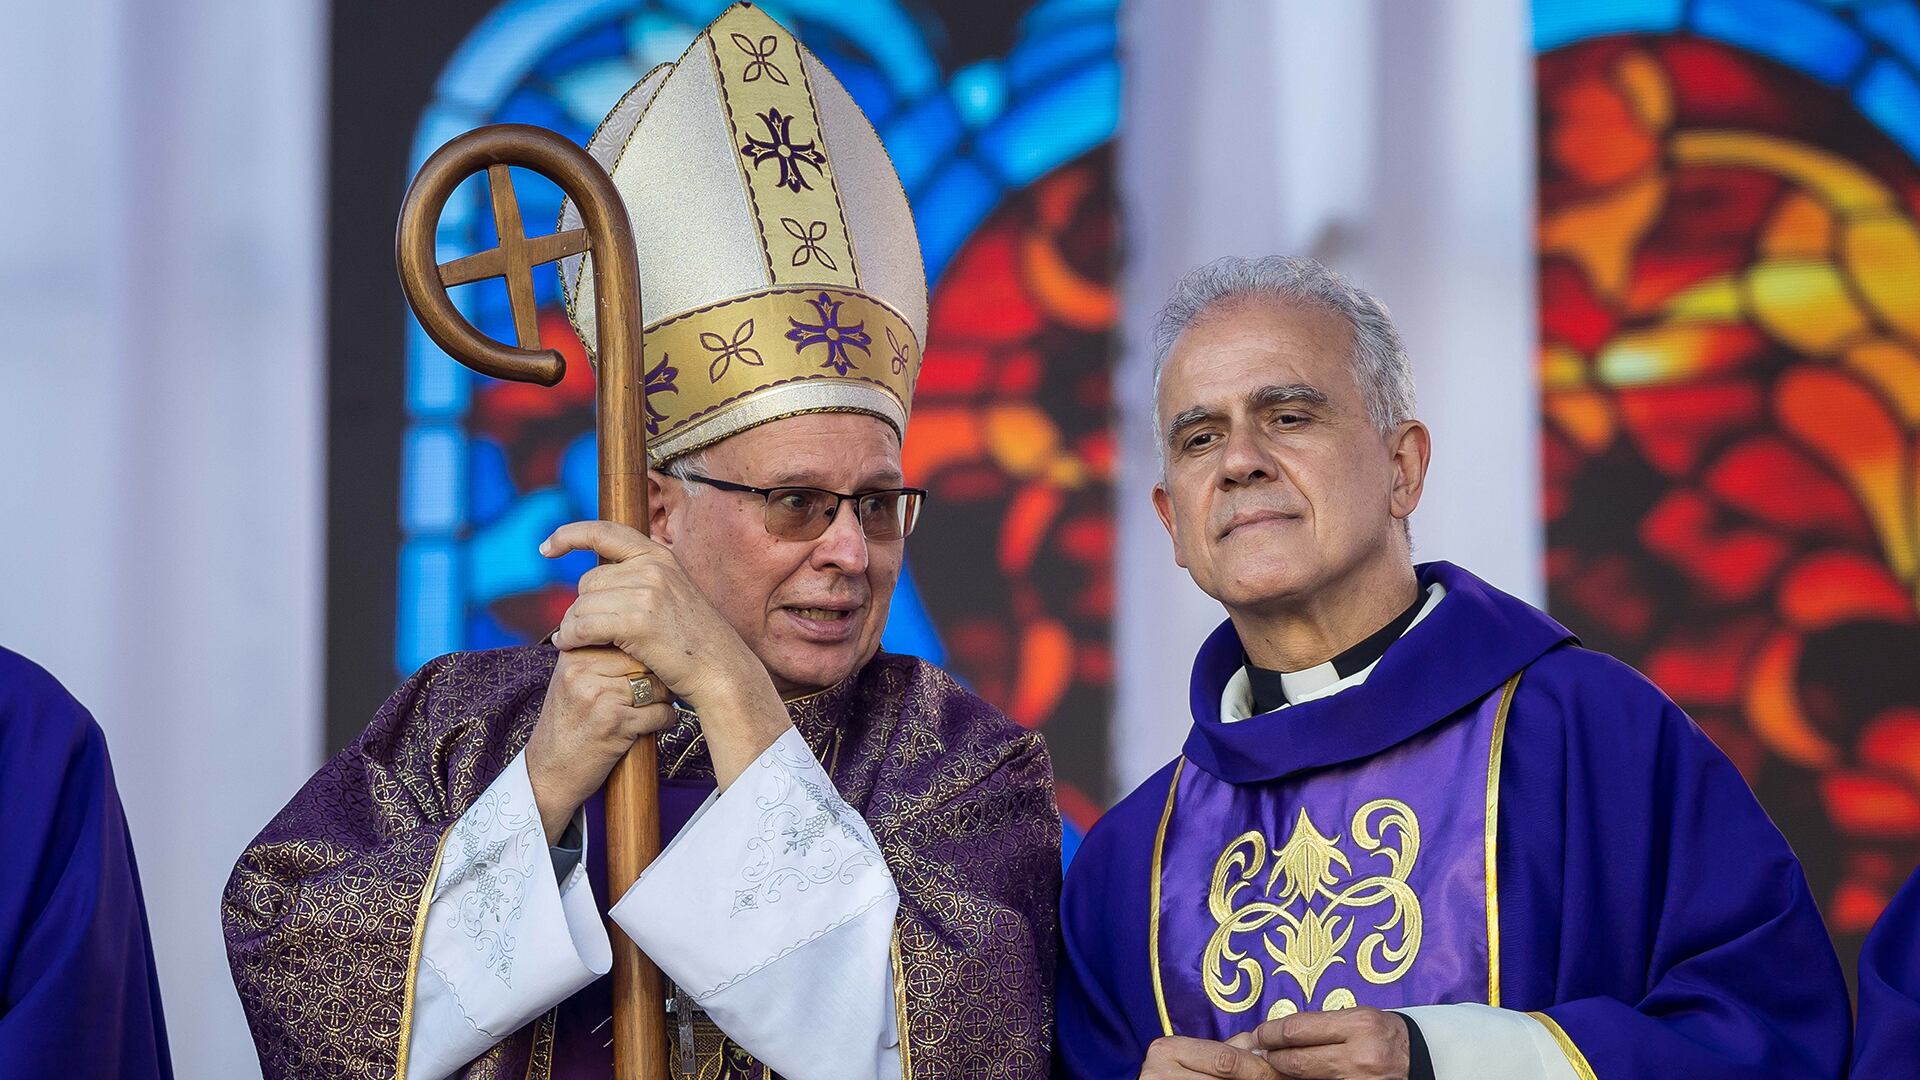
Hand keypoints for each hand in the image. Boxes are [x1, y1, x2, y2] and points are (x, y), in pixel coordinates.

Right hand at [524, 645, 677, 842]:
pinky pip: (660, 712)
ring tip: (658, 705)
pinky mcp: (615, 723)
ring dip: (666, 697)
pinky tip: (657, 724)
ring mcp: (599, 696)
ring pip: (656, 684)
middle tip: (663, 686)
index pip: (625, 636)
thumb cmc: (566, 724)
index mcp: (573, 654)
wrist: (547, 772)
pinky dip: (666, 720)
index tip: (651, 663)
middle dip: (659, 674)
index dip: (645, 651)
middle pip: (644, 659)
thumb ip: (596, 653)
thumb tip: (640, 632)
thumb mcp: (570, 679)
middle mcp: (583, 670)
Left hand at [526, 521, 788, 836]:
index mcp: (660, 556)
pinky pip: (584, 625)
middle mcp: (653, 566)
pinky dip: (571, 637)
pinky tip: (569, 646)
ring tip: (573, 641)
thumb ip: (639, 582)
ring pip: (582, 604)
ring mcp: (648, 591)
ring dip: (572, 626)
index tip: (546, 548)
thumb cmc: (694, 644)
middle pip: (589, 581)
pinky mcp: (638, 621)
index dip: (570, 535)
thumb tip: (592, 584)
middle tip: (578, 631)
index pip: (606, 532)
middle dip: (579, 606)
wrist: (722, 672)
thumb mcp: (672, 598)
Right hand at [1139, 1035, 1279, 1078]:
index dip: (1259, 1067)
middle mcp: (1157, 1070)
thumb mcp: (1197, 1058)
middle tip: (1279, 1079)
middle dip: (1257, 1078)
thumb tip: (1264, 1044)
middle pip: (1224, 1077)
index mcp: (1167, 1049)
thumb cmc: (1175, 1078)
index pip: (1225, 1059)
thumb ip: (1227, 1049)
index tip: (1281, 1070)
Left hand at [1248, 1008, 1409, 1078]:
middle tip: (1260, 1053)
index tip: (1259, 1034)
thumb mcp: (1357, 1017)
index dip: (1270, 1033)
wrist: (1420, 1059)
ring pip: (1306, 1079)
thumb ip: (1320, 1026)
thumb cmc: (1383, 1034)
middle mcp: (1361, 1056)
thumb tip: (1277, 1034)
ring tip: (1277, 1065)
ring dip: (1286, 1073)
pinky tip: (1298, 1077)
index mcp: (1359, 1025)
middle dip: (1273, 1057)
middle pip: (1297, 1060)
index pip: (1297, 1030)